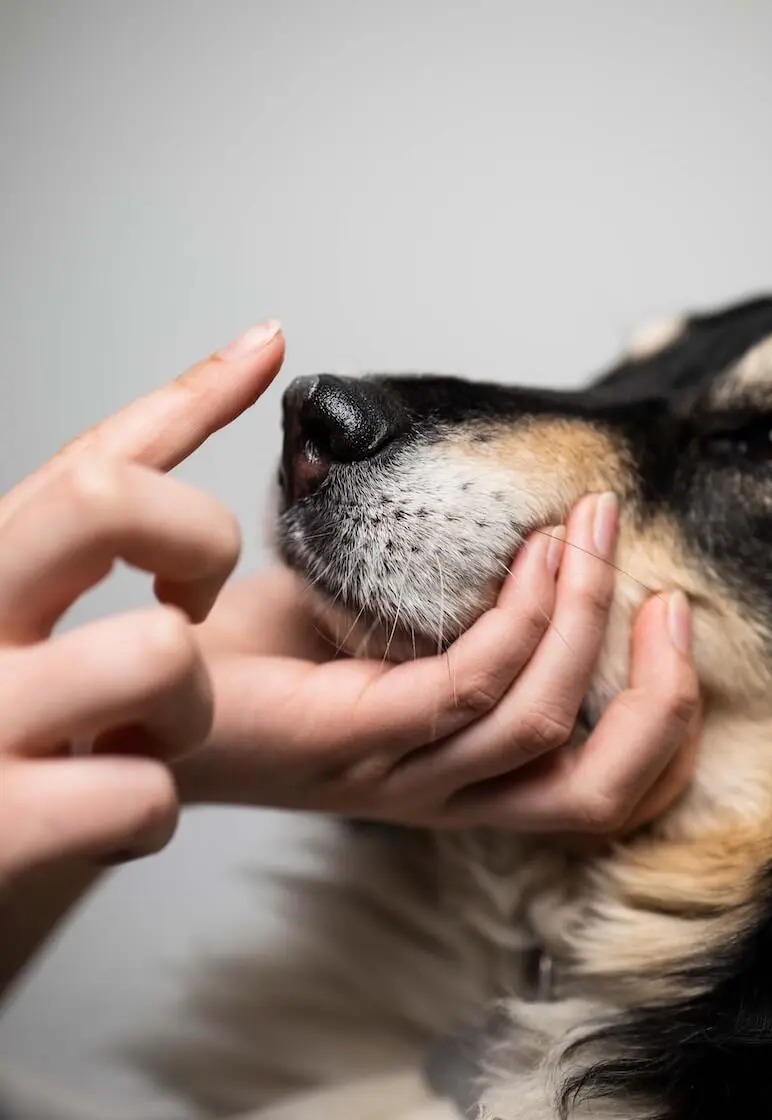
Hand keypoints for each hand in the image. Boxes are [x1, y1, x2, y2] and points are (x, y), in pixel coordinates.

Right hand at [0, 321, 284, 885]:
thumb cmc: (2, 688)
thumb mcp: (33, 568)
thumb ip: (134, 463)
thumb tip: (262, 342)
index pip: (92, 448)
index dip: (194, 406)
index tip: (263, 362)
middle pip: (108, 500)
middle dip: (198, 541)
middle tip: (187, 599)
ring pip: (157, 652)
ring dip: (187, 706)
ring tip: (143, 732)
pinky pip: (144, 794)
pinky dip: (152, 809)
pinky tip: (107, 809)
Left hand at [183, 491, 699, 834]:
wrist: (139, 686)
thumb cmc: (243, 659)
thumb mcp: (360, 628)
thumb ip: (430, 604)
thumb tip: (492, 527)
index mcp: (451, 774)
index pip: (591, 789)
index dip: (657, 716)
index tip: (665, 612)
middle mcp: (439, 791)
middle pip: (594, 783)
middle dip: (654, 686)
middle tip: (659, 584)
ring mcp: (397, 772)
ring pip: (540, 720)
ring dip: (583, 617)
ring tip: (588, 533)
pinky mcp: (354, 738)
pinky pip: (467, 684)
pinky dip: (516, 616)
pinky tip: (526, 555)